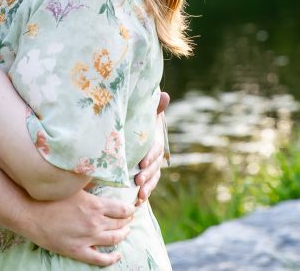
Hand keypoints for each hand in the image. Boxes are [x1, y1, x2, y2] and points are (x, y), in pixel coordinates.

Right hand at [22, 189, 133, 266]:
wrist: (30, 213)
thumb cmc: (49, 196)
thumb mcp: (72, 186)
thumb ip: (89, 185)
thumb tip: (100, 177)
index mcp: (95, 205)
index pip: (122, 209)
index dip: (130, 209)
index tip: (132, 208)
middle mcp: (95, 222)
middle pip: (120, 223)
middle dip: (128, 221)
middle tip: (130, 219)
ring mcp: (88, 238)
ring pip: (114, 239)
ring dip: (123, 235)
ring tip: (126, 231)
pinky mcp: (78, 251)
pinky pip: (101, 259)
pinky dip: (112, 258)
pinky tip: (117, 255)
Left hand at [135, 91, 169, 205]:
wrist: (134, 130)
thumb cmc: (139, 120)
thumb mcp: (145, 113)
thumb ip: (155, 107)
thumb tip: (165, 95)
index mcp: (154, 139)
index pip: (155, 149)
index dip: (150, 156)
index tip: (141, 163)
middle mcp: (155, 154)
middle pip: (155, 167)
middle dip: (147, 175)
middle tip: (138, 182)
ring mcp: (152, 166)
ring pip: (153, 179)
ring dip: (147, 188)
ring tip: (139, 196)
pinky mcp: (145, 174)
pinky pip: (148, 186)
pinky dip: (144, 194)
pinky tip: (138, 202)